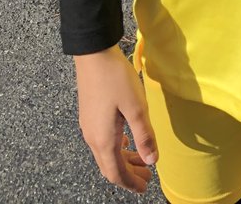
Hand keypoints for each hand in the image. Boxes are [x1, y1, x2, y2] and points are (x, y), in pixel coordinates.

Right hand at [74, 44, 157, 192]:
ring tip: (142, 157)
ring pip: (105, 154)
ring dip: (123, 160)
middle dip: (128, 174)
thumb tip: (152, 161)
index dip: (131, 183)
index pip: (116, 173)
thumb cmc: (115, 78)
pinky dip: (116, 148)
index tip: (145, 187)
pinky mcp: (88, 115)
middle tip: (147, 176)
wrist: (93, 54)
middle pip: (109, 167)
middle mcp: (92, 138)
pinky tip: (126, 139)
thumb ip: (144, 136)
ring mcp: (88, 126)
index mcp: (104, 140)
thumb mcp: (136, 107)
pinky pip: (102, 142)